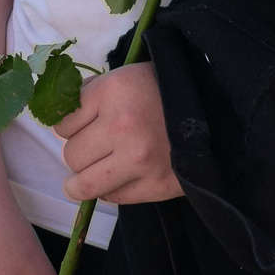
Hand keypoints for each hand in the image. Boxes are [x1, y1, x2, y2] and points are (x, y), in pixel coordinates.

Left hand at [56, 62, 179, 204]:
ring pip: (82, 183)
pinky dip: (112, 190)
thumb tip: (57, 117)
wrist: (216, 109)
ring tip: (93, 173)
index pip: (63, 123)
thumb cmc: (163, 90)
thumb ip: (91, 95)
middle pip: (71, 155)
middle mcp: (122, 125)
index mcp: (113, 91)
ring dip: (84, 180)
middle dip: (80, 152)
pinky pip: (111, 197)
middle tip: (97, 146)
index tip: (83, 126)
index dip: (71, 126)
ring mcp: (138, 159)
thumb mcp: (125, 77)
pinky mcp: (154, 185)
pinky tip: (123, 176)